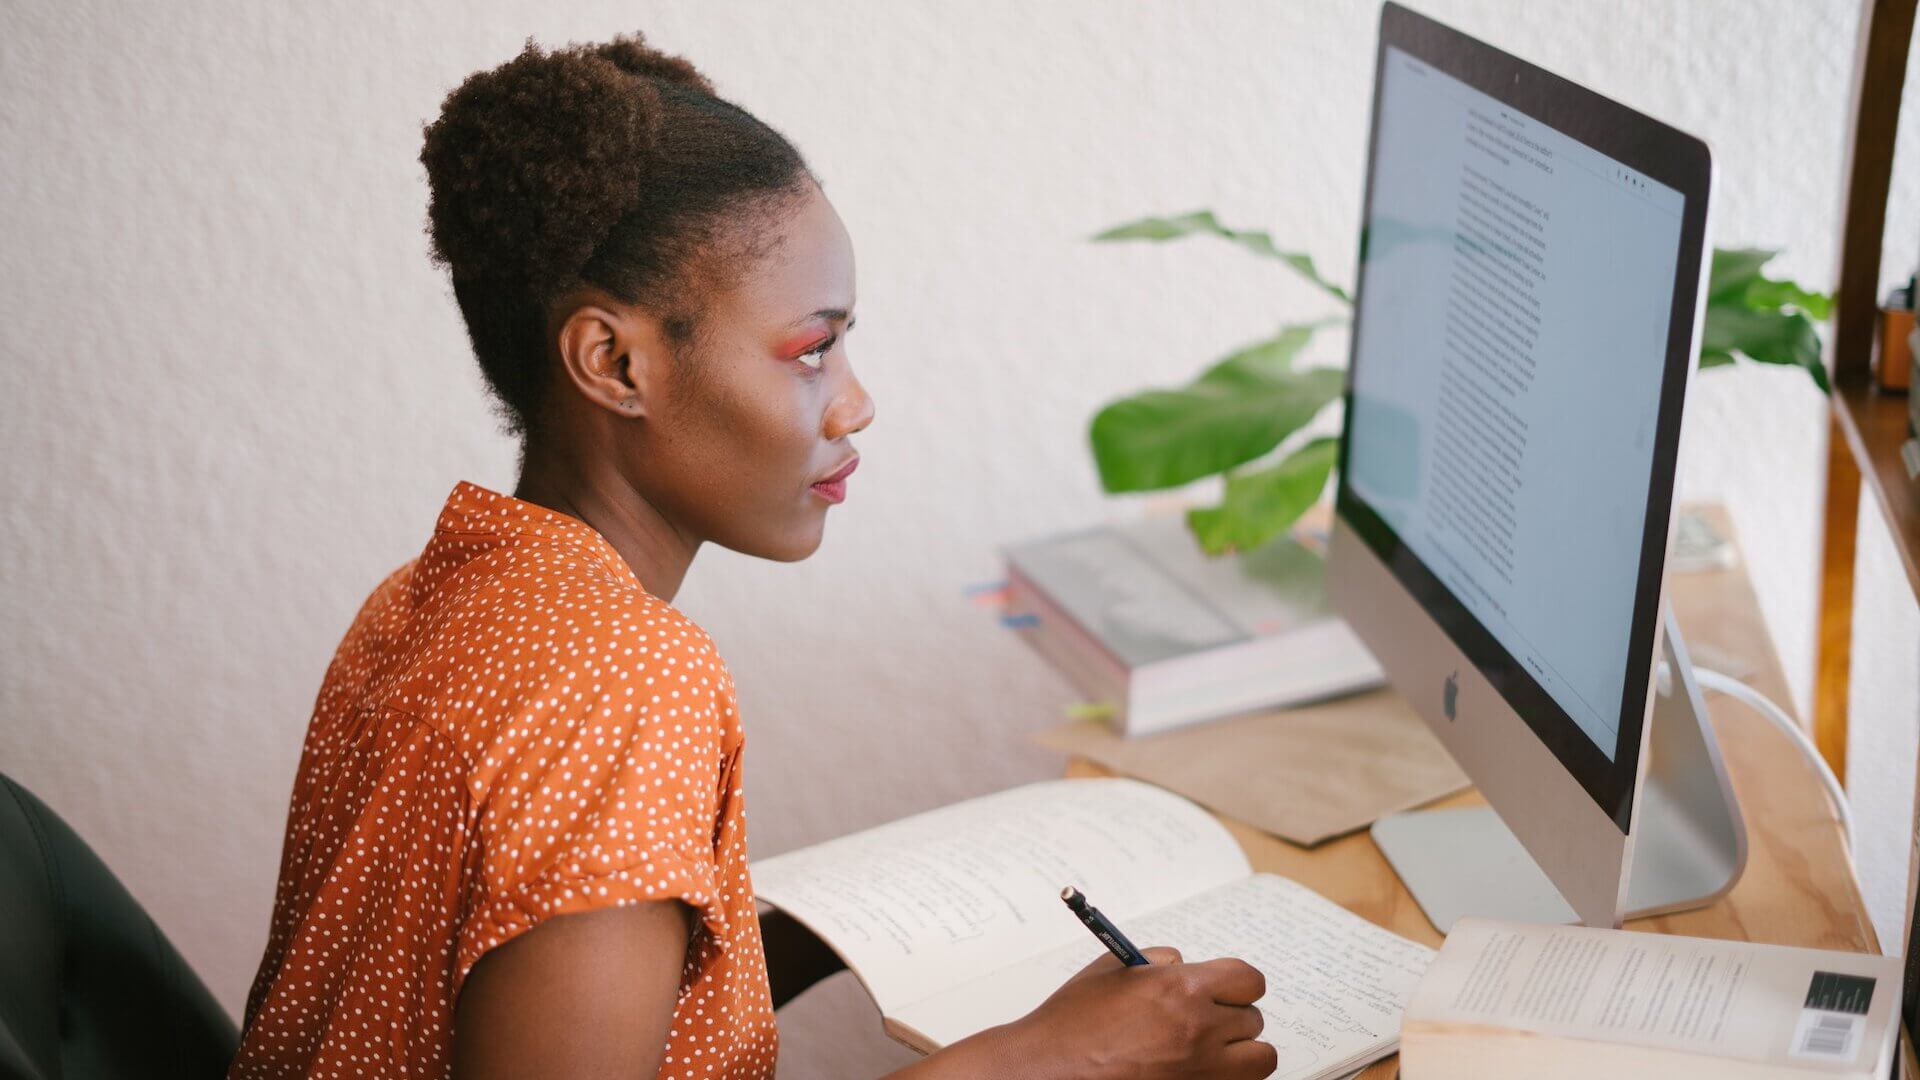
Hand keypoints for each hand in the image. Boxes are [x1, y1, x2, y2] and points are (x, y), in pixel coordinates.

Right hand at [1003, 946, 1275, 1079]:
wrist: (1047, 1071)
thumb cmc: (1071, 1025)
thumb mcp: (1112, 970)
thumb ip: (1157, 961)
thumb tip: (1184, 965)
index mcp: (1182, 990)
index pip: (1249, 980)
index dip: (1237, 983)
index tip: (1226, 989)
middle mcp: (1199, 1031)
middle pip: (1254, 1020)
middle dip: (1233, 1017)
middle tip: (1206, 1020)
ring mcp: (1201, 1072)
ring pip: (1260, 1059)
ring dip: (1242, 1053)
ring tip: (1213, 1050)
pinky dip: (1227, 1078)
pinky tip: (1199, 1071)